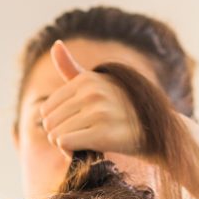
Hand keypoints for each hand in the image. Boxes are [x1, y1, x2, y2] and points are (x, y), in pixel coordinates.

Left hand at [36, 40, 144, 156]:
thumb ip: (72, 69)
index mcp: (86, 80)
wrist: (152, 133)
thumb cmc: (119, 109)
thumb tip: (55, 45)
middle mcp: (92, 93)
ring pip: (56, 135)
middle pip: (49, 123)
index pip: (46, 109)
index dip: (57, 123)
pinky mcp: (103, 134)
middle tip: (80, 138)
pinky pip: (65, 143)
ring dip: (66, 147)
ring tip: (86, 145)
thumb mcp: (97, 84)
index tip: (74, 127)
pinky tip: (86, 152)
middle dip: (60, 135)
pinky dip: (71, 154)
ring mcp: (99, 112)